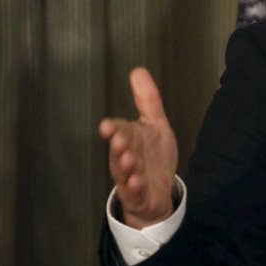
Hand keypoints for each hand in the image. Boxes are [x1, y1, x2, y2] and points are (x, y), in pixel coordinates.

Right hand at [98, 67, 177, 228]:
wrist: (157, 192)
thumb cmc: (152, 157)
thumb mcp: (155, 126)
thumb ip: (148, 101)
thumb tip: (138, 71)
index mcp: (128, 140)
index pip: (119, 131)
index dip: (114, 129)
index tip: (108, 126)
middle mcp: (125, 157)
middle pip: (119, 150)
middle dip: (118, 145)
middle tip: (119, 139)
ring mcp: (129, 177)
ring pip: (123, 171)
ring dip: (125, 165)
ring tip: (129, 160)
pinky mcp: (137, 195)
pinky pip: (134, 192)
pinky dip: (134, 187)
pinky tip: (137, 182)